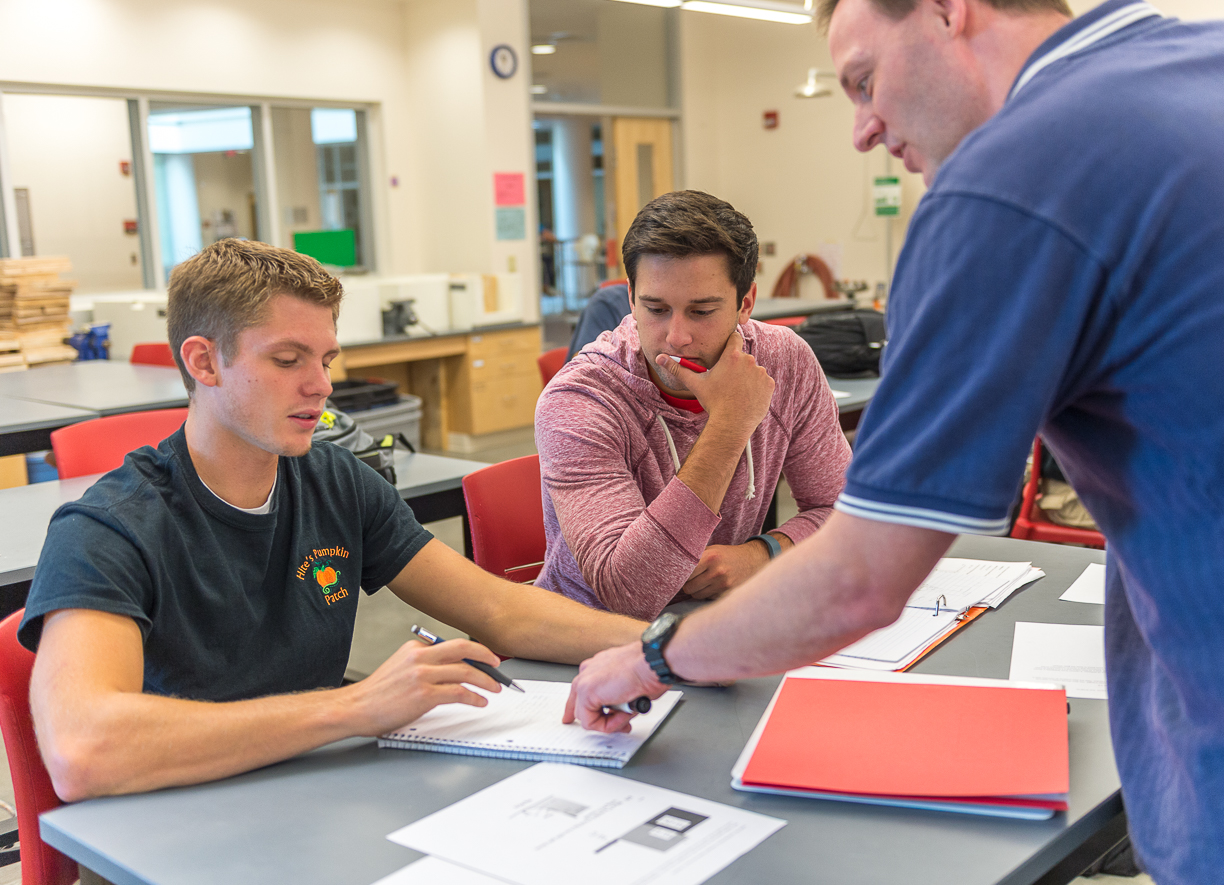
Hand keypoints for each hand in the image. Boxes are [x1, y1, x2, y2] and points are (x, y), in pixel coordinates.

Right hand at [345, 637, 503, 735]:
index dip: (473, 653)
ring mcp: (422, 674)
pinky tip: (479, 702)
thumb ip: (423, 665)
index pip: (451, 645)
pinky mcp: (424, 694)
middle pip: (463, 649)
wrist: (355, 708)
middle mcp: (419, 656)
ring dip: (485, 680)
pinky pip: (458, 692)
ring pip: (465, 671)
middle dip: (485, 656)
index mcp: (414, 648)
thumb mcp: (400, 668)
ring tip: (494, 688)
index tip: (484, 660)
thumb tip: (451, 672)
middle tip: (497, 666)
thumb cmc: (376, 695)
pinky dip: (473, 697)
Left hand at [564, 643, 666, 733]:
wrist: (651, 663)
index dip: (584, 709)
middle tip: (616, 726)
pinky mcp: (586, 693)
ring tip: (627, 716)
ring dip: (609, 722)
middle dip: (597, 721)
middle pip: (578, 705)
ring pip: (586, 717)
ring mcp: (584, 682)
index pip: (581, 691)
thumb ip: (617, 697)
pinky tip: (623, 715)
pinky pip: (591, 722)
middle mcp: (587, 672)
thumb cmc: (648, 669)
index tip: (586, 719)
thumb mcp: (628, 685)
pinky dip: (609, 725)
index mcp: (596, 667)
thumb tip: (620, 711)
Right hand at [655, 331, 773, 433]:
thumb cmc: (713, 402)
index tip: (726, 356)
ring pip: (753, 370)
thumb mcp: (695, 383)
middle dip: (737, 367)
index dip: (730, 345)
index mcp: (731, 356)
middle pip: (743, 357)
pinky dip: (757, 388)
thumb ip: (678, 369)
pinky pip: (763, 382)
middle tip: (728, 382)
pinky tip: (747, 397)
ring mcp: (761, 373)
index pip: (734, 338)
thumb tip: (660, 358)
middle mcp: (749, 361)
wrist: (731, 423)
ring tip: (737, 392)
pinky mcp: (769, 385)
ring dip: (747, 377)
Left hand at [682, 541, 771, 599]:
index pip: (685, 572)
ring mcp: (722, 585)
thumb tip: (675, 565)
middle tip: (692, 577)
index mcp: (711, 557)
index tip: (680, 572)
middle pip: (688, 587)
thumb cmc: (727, 554)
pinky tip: (712, 585)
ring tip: (702, 581)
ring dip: (696, 590)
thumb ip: (696, 557)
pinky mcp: (726, 594)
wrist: (752, 561)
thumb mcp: (712, 549)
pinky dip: (707, 593)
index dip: (681, 573)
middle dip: (688, 583)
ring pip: (696, 595)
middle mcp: (717, 572)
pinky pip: (707, 598)